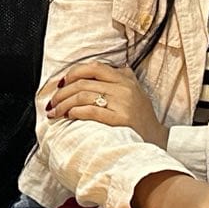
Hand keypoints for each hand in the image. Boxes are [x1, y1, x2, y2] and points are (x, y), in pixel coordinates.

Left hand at [47, 62, 167, 148]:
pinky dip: (76, 112)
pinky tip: (68, 115)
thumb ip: (121, 77)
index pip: (94, 67)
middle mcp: (123, 88)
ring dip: (64, 104)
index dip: (73, 73)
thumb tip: (103, 68)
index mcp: (124, 79)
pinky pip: (92, 111)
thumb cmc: (141, 117)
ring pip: (83, 96)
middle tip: (52, 102)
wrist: (157, 139)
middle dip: (62, 93)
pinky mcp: (121, 119)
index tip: (61, 83)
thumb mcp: (135, 91)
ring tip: (55, 112)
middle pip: (83, 83)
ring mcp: (123, 103)